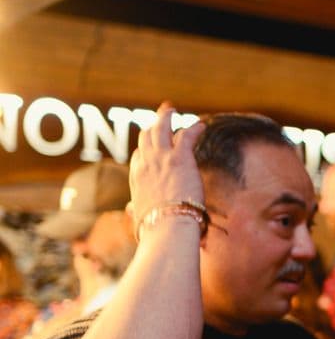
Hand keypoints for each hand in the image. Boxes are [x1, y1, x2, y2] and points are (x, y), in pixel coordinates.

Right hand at [128, 101, 207, 230]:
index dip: (147, 148)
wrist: (167, 227)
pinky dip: (193, 129)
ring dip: (167, 117)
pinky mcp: (180, 158)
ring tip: (172, 110)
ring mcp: (162, 158)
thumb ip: (136, 210)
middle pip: (146, 137)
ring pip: (161, 129)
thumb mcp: (140, 217)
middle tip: (161, 117)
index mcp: (137, 179)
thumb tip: (130, 211)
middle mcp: (146, 164)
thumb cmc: (155, 228)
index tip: (154, 145)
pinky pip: (186, 136)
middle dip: (153, 125)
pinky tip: (201, 125)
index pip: (139, 156)